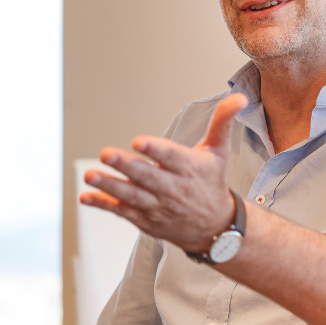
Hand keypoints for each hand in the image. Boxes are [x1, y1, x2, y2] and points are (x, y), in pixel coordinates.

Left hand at [79, 93, 247, 251]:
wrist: (214, 227)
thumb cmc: (212, 182)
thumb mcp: (219, 151)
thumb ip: (222, 122)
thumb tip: (239, 97)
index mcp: (188, 168)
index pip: (170, 156)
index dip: (155, 149)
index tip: (139, 141)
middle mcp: (171, 188)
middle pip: (146, 176)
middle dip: (125, 165)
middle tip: (105, 153)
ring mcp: (156, 205)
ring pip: (130, 194)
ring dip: (108, 185)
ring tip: (90, 175)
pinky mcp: (144, 218)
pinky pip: (121, 211)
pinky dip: (103, 204)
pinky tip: (86, 196)